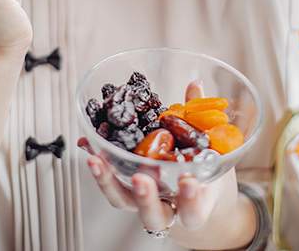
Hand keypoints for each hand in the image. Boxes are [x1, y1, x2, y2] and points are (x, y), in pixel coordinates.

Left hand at [80, 81, 248, 247]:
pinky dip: (98, 165)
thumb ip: (201, 120)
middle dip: (145, 197)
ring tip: (97, 159)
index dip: (191, 199)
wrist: (195, 192)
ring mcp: (142, 201)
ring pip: (123, 201)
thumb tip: (195, 83)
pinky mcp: (125, 189)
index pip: (194, 211)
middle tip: (140, 179)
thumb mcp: (211, 149)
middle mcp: (166, 207)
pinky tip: (88, 145)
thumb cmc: (203, 171)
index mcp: (194, 205)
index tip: (187, 181)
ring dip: (108, 182)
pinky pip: (109, 181)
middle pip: (153, 215)